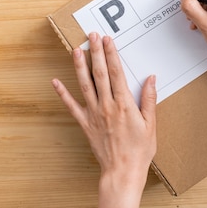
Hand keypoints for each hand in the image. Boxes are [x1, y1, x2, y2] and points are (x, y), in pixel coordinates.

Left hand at [52, 32, 156, 207]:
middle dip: (95, 52)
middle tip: (92, 36)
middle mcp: (107, 105)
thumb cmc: (139, 150)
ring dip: (79, 66)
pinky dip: (62, 94)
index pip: (116, 73)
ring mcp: (94, 114)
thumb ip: (149, 99)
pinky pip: (72, 106)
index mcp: (124, 104)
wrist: (122, 172)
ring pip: (84, 85)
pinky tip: (55, 82)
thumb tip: (151, 78)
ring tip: (76, 50)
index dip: (111, 54)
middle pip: (99, 73)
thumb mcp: (151, 124)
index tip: (108, 40)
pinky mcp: (85, 124)